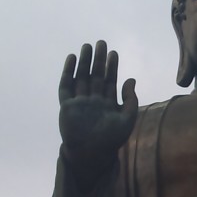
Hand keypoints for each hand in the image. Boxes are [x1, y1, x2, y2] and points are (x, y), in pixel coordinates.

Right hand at [58, 41, 138, 167]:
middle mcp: (93, 101)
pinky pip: (66, 86)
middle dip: (98, 60)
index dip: (112, 66)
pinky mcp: (67, 106)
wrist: (92, 154)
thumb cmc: (111, 140)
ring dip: (84, 62)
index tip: (114, 53)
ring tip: (86, 46)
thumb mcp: (127, 120)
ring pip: (81, 77)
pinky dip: (68, 72)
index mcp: (107, 104)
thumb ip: (130, 100)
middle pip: (95, 75)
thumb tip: (131, 79)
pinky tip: (71, 59)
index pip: (109, 80)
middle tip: (101, 43)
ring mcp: (79, 102)